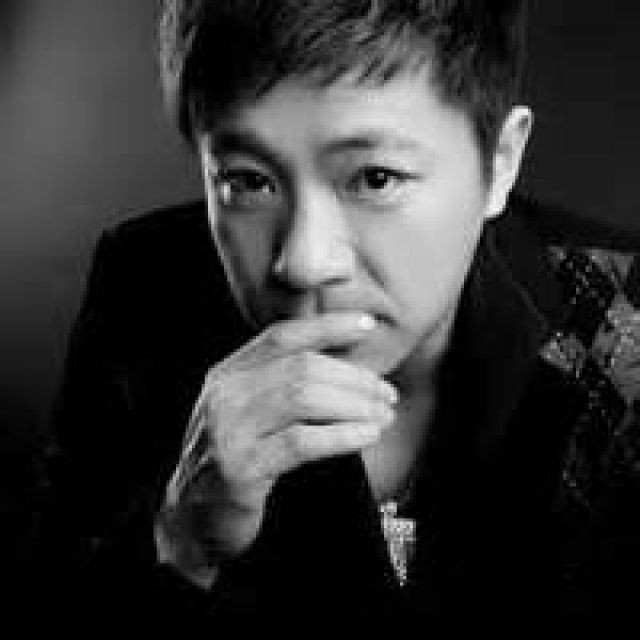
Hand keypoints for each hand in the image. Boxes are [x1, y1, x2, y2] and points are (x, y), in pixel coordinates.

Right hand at [156, 312, 397, 580]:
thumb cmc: (235, 459)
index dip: (328, 326)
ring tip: (382, 415)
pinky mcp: (240, 468)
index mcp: (227, 374)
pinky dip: (343, 435)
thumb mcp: (247, 411)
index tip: (367, 325)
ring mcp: (229, 431)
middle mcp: (224, 395)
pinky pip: (303, 441)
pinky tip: (367, 435)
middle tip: (386, 394)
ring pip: (305, 397)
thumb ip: (280, 382)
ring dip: (355, 405)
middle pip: (302, 366)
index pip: (282, 335)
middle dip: (354, 378)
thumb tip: (346, 358)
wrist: (193, 517)